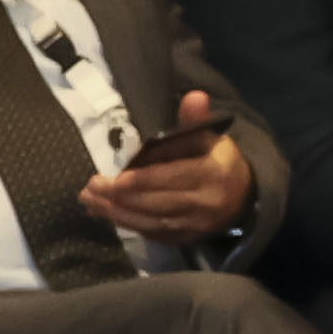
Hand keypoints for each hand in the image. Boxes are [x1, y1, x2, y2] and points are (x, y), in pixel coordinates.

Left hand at [82, 93, 249, 239]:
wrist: (242, 197)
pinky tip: (106, 213)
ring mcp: (196, 224)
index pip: (174, 178)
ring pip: (151, 222)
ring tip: (90, 201)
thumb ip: (196, 119)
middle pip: (157, 203)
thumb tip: (194, 95)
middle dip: (120, 197)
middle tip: (90, 188)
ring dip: (116, 213)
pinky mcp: (186, 238)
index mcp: (213, 173)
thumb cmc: (217, 160)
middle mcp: (206, 202)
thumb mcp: (211, 137)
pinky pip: (153, 234)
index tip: (116, 178)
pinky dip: (127, 224)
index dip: (143, 180)